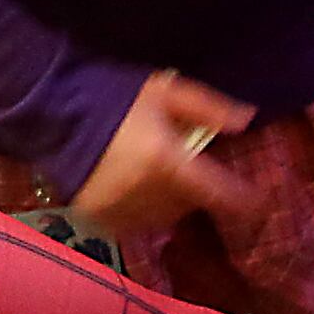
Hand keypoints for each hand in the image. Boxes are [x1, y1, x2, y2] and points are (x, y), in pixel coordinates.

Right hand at [65, 70, 255, 241]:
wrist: (52, 109)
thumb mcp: (164, 90)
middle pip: (189, 205)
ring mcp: (121, 209)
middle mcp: (148, 193)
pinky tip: (129, 188)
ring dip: (167, 201)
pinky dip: (138, 210)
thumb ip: (207, 107)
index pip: (220, 193)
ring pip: (162, 217)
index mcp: (168, 162)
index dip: (245, 203)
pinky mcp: (98, 217)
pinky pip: (132, 223)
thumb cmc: (113, 96)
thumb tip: (247, 120)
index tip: (260, 205)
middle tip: (181, 166)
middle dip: (193, 189)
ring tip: (154, 177)